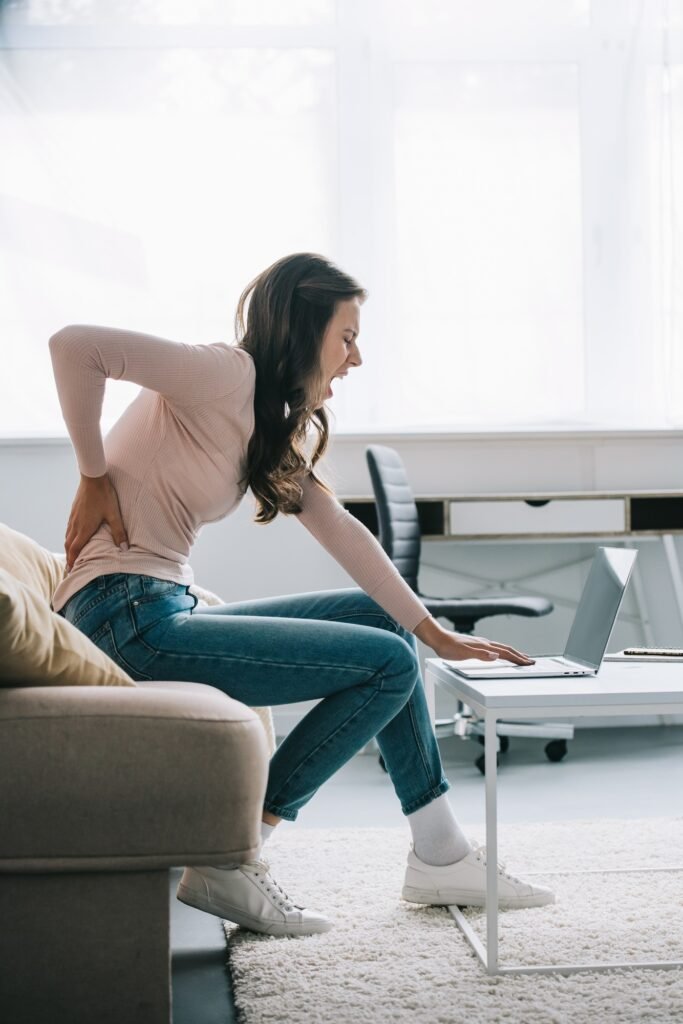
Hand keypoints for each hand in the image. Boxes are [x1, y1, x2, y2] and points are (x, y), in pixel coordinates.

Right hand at [64, 472, 128, 570]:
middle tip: (71, 568)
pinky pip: (68, 528)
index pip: (75, 549)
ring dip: (69, 548)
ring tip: (72, 555)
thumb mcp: (114, 514)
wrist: (92, 477)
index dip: (73, 561)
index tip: (72, 571)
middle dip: (69, 557)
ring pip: (67, 536)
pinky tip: (74, 536)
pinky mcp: (73, 511)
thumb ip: (119, 532)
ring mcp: (72, 517)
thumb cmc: (104, 495)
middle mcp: (75, 524)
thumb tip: (125, 549)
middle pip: (68, 545)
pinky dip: (69, 537)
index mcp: (84, 528)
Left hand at [414, 616, 534, 664]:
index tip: (528, 663)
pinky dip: (502, 652)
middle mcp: (484, 643)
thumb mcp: (463, 653)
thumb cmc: (448, 646)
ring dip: (512, 653)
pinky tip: (499, 654)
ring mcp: (481, 643)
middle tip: (531, 661)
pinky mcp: (476, 645)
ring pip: (501, 648)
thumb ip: (480, 655)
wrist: (437, 638)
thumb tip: (496, 655)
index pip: (505, 653)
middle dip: (519, 656)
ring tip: (520, 657)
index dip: (518, 658)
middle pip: (506, 649)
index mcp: (484, 646)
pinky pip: (494, 648)